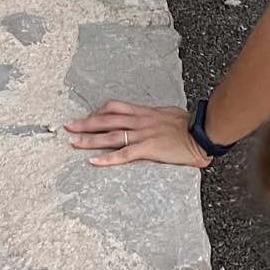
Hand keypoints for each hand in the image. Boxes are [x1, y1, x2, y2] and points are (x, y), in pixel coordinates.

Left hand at [67, 101, 205, 166]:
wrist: (201, 132)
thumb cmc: (188, 125)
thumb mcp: (167, 114)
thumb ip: (153, 117)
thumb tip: (149, 118)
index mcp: (143, 112)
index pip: (115, 108)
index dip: (98, 112)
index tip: (86, 117)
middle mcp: (139, 121)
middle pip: (106, 119)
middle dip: (85, 123)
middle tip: (68, 126)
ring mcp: (143, 134)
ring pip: (111, 135)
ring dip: (90, 139)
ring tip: (73, 142)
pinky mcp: (148, 148)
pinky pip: (124, 153)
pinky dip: (107, 158)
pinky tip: (94, 161)